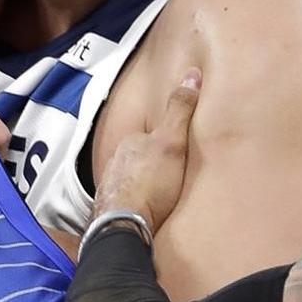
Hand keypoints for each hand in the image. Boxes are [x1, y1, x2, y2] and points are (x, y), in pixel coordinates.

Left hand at [93, 69, 201, 233]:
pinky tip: (147, 213)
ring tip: (162, 197)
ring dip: (143, 187)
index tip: (177, 152)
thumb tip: (191, 75)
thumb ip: (180, 110)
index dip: (165, 144)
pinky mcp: (110, 210)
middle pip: (138, 160)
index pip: (149, 137)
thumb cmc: (150, 185)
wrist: (124, 226)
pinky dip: (136, 205)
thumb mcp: (172, 142)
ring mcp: (110, 187)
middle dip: (152, 166)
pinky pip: (125, 202)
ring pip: (130, 181)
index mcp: (130, 145)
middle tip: (173, 177)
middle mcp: (115, 162)